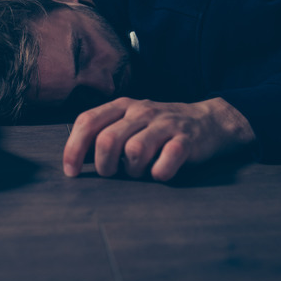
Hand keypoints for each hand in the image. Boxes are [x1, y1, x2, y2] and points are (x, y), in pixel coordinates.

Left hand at [63, 97, 255, 180]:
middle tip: (112, 174)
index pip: (88, 122)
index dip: (74, 148)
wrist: (210, 121)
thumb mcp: (131, 122)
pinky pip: (166, 162)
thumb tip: (75, 160)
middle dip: (104, 166)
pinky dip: (160, 173)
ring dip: (133, 170)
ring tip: (140, 171)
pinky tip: (161, 172)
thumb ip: (105, 133)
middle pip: (108, 139)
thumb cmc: (160, 128)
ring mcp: (165, 124)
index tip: (71, 172)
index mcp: (122, 106)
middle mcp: (141, 111)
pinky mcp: (186, 140)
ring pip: (135, 151)